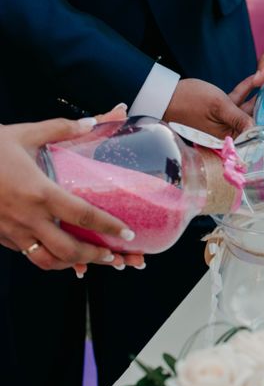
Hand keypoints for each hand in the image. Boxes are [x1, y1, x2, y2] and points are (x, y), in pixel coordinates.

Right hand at [0, 105, 142, 276]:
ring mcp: (10, 230)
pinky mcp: (0, 237)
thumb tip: (93, 121)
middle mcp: (26, 216)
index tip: (129, 233)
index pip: (82, 215)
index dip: (109, 227)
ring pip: (46, 261)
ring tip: (93, 260)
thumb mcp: (26, 134)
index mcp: (38, 191)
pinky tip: (63, 256)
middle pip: (68, 249)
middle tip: (116, 255)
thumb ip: (62, 129)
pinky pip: (29, 255)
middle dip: (96, 256)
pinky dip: (50, 260)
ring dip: (73, 264)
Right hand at [163, 77, 255, 138]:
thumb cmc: (190, 100)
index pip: (252, 135)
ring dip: (255, 97)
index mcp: (226, 138)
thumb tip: (257, 131)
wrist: (165, 94)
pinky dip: (244, 92)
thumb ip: (239, 118)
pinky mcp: (219, 111)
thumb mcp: (219, 107)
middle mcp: (226, 133)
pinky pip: (235, 102)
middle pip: (250, 122)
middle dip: (263, 110)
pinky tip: (254, 81)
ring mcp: (222, 121)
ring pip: (244, 110)